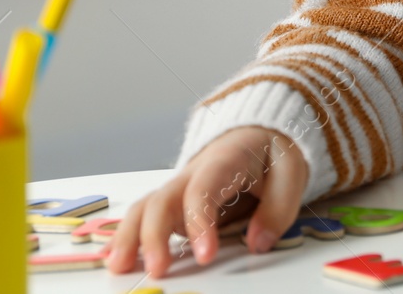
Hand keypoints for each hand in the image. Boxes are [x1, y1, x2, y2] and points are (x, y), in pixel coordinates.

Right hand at [106, 126, 307, 277]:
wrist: (258, 132)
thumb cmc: (273, 152)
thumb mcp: (291, 171)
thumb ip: (278, 208)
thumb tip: (258, 243)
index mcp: (224, 162)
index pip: (202, 189)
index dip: (199, 222)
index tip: (205, 256)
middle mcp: (192, 174)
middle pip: (162, 199)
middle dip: (154, 235)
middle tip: (158, 270)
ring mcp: (179, 190)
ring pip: (144, 207)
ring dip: (128, 237)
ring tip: (119, 268)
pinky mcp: (175, 206)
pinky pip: (144, 218)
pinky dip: (126, 236)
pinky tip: (111, 258)